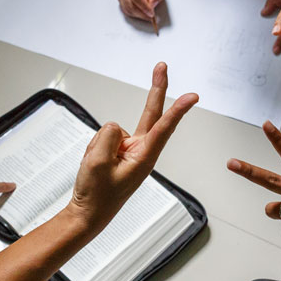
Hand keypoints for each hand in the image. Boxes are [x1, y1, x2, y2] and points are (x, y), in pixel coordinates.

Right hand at [68, 62, 196, 227]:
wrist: (87, 213)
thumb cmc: (97, 195)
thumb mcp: (96, 162)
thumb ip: (108, 135)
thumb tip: (115, 126)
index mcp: (144, 157)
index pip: (164, 127)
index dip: (178, 109)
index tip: (193, 96)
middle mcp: (142, 151)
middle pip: (151, 114)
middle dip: (156, 89)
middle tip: (162, 66)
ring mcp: (131, 149)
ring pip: (112, 129)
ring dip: (99, 145)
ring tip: (97, 167)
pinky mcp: (120, 150)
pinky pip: (105, 136)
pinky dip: (95, 148)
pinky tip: (95, 164)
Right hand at [116, 0, 164, 22]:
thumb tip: (152, 6)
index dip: (144, 8)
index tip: (152, 14)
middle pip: (130, 5)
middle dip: (141, 14)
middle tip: (150, 17)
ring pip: (126, 8)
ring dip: (137, 14)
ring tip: (146, 15)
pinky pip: (124, 7)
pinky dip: (132, 12)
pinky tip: (140, 11)